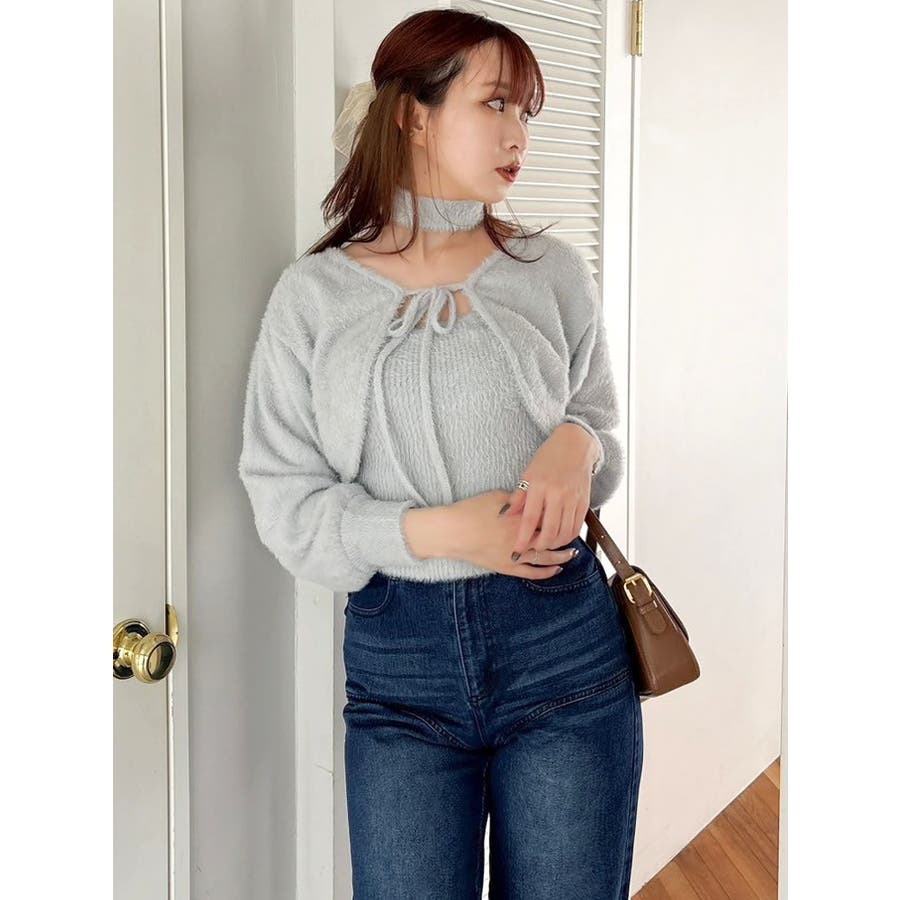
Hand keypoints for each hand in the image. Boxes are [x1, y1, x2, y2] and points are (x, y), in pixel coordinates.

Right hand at [445, 490, 580, 578]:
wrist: (451, 531)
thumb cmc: (470, 511)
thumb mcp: (496, 496)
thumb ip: (518, 499)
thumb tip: (532, 499)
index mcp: (521, 519)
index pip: (548, 518)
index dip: (560, 516)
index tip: (569, 512)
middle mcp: (522, 538)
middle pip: (551, 538)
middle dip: (565, 537)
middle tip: (575, 533)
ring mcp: (515, 555)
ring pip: (545, 558)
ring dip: (561, 556)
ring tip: (572, 553)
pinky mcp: (506, 568)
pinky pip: (531, 573)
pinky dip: (545, 572)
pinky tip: (556, 569)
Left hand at [501, 424, 597, 560]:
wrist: (574, 445)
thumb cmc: (548, 458)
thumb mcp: (528, 474)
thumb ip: (518, 496)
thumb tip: (504, 515)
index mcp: (539, 486)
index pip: (529, 520)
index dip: (523, 539)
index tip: (516, 551)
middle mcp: (557, 494)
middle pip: (549, 531)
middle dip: (539, 546)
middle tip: (531, 549)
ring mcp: (573, 499)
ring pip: (564, 533)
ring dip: (554, 544)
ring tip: (544, 545)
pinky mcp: (584, 502)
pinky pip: (577, 527)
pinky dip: (568, 537)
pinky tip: (559, 538)